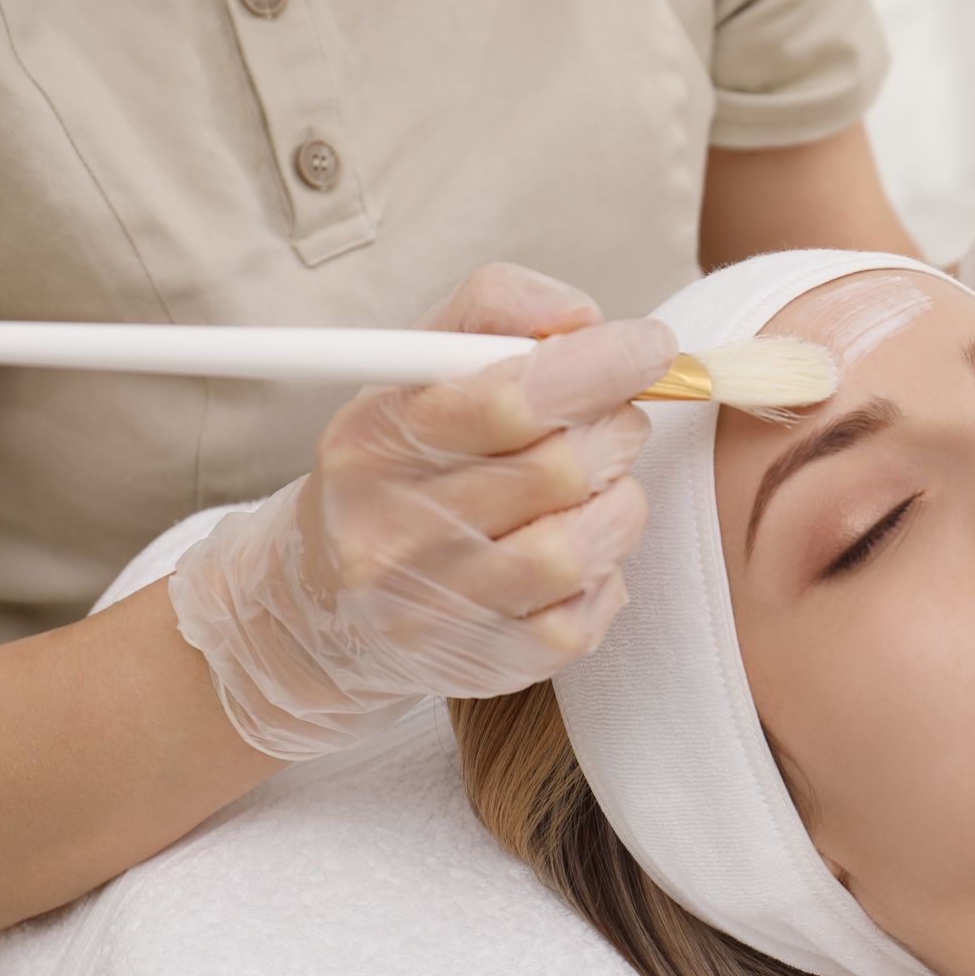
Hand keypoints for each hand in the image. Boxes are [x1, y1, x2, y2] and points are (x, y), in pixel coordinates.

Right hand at [167, 264, 679, 759]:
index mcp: (376, 442)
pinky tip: (578, 548)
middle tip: (614, 420)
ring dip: (619, 502)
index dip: (598, 366)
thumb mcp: (413, 371)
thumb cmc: (395, 468)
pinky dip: (606, 571)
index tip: (651, 347)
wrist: (323, 608)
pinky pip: (589, 611)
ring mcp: (442, 606)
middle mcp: (397, 530)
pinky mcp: (491, 663)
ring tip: (598, 485)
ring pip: (583, 545)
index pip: (506, 398)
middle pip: (560, 469)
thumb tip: (585, 318)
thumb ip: (492, 312)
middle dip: (615, 429)